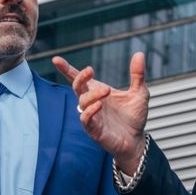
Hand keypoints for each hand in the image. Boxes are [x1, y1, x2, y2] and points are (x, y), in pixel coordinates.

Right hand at [52, 52, 149, 172]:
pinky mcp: (93, 130)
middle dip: (80, 78)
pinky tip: (99, 106)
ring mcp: (91, 116)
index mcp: (97, 91)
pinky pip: (85, 119)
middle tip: (90, 70)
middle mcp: (91, 103)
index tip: (56, 60)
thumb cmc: (134, 117)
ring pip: (81, 102)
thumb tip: (139, 54)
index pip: (78, 79)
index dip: (66, 69)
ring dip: (92, 95)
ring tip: (106, 91)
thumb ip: (137, 74)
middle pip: (77, 87)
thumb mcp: (139, 92)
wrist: (137, 140)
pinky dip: (90, 111)